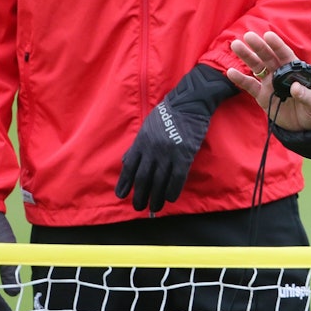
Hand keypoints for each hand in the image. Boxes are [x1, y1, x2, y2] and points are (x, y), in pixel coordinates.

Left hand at [115, 64, 235, 212]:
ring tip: (155, 208)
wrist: (189, 103)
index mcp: (141, 142)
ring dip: (156, 197)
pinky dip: (173, 190)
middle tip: (139, 207)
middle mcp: (152, 150)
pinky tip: (171, 198)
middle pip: (143, 178)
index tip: (121, 195)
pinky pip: (177, 178)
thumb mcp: (147, 127)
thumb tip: (126, 161)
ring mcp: (168, 153)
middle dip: (140, 195)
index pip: (129, 167)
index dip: (124, 183)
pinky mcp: (184, 155)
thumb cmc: (167, 113)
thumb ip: (137, 145)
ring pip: (159, 181)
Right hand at [229, 31, 310, 130]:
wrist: (308, 125)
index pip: (286, 55)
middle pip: (268, 58)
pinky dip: (240, 79)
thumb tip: (294, 87)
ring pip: (257, 67)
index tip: (268, 35)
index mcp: (295, 70)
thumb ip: (306, 95)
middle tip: (248, 35)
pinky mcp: (262, 96)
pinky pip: (250, 86)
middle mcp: (281, 74)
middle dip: (259, 47)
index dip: (277, 45)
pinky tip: (230, 72)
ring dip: (247, 56)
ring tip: (235, 45)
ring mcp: (270, 83)